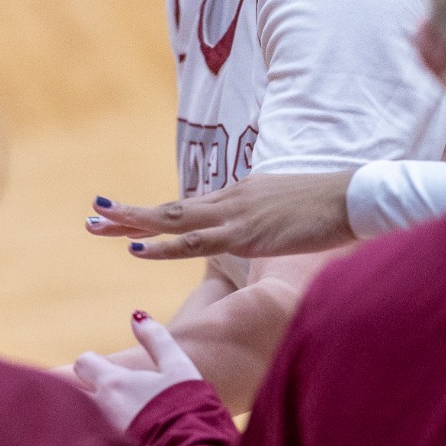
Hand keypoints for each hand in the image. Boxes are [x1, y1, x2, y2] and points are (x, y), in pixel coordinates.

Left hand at [73, 312, 204, 430]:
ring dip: (84, 416)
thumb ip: (156, 338)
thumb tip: (137, 315)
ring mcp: (99, 437)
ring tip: (105, 420)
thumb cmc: (188, 406)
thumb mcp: (178, 366)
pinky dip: (93, 441)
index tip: (103, 368)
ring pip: (78, 419)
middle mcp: (98, 409)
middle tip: (97, 393)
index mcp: (113, 383)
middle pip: (70, 392)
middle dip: (78, 390)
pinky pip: (89, 445)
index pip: (83, 363)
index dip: (92, 363)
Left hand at [84, 170, 357, 258]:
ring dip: (133, 224)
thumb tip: (258, 233)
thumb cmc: (329, 208)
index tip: (121, 216)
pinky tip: (137, 248)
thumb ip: (267, 222)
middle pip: (169, 209)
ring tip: (98, 225)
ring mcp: (235, 216)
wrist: (352, 197)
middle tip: (93, 215)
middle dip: (129, 215)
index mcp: (239, 197)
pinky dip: (162, 246)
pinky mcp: (244, 233)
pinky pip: (195, 242)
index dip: (152, 215)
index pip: (186, 208)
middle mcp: (230, 201)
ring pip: (172, 221)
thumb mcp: (289, 214)